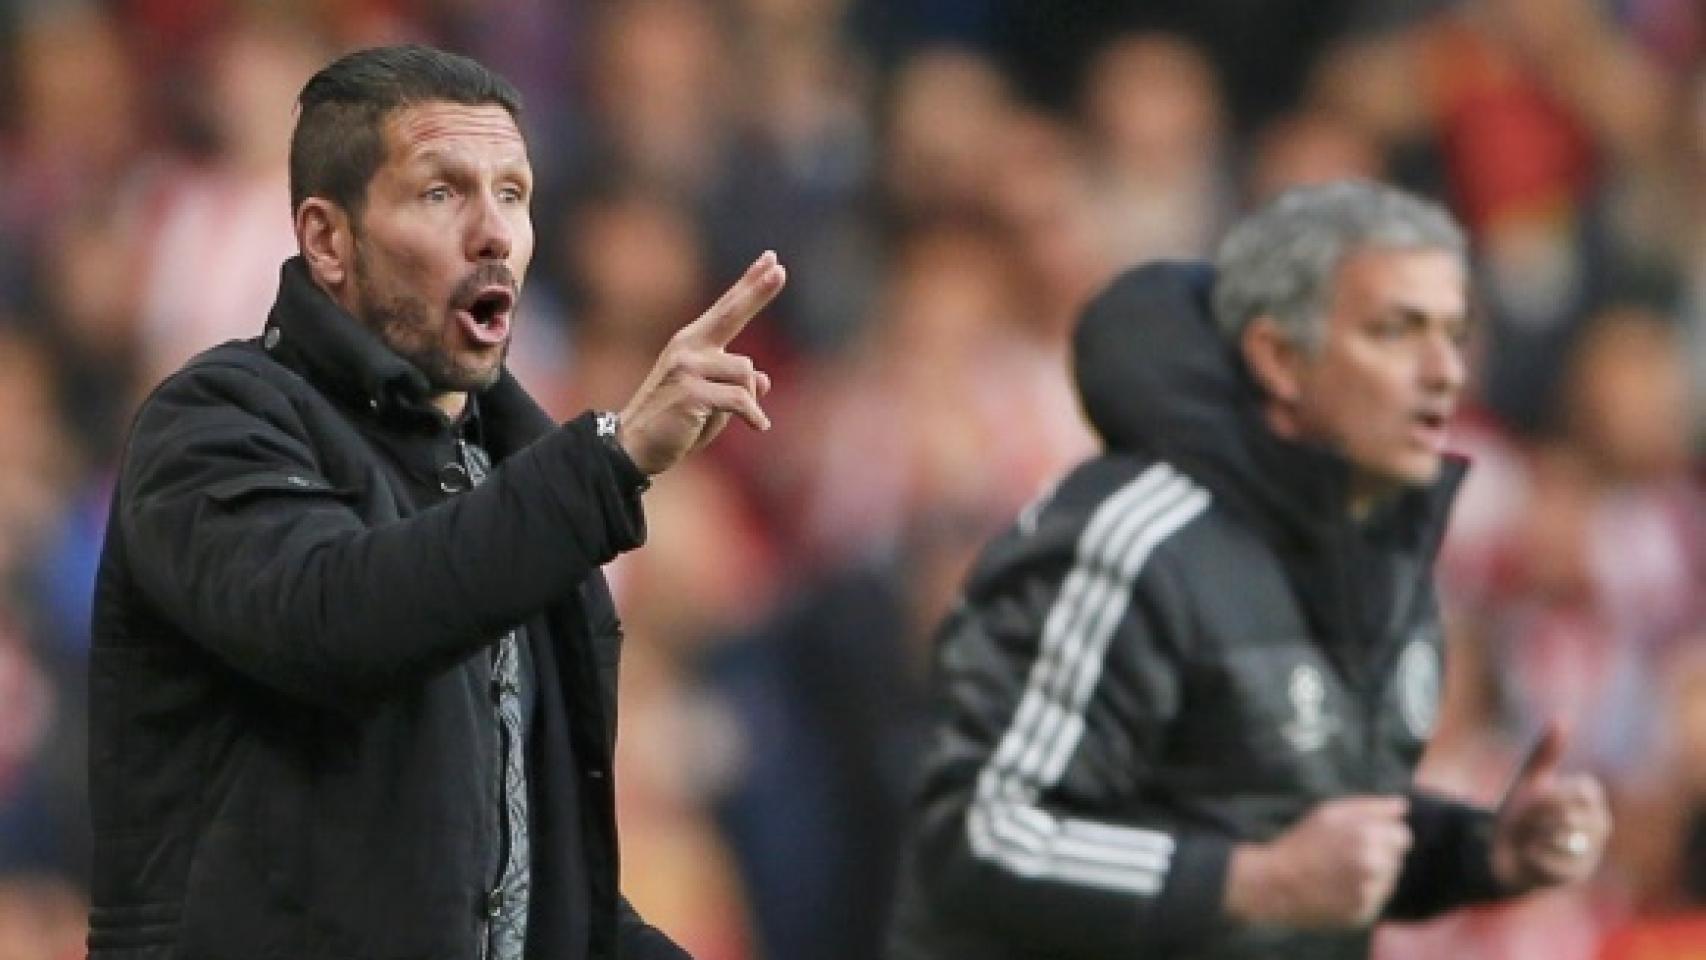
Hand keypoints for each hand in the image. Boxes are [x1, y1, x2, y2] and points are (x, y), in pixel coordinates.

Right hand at [616, 251, 786, 474]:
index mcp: (692, 344)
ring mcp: (687, 366)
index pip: (727, 308)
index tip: (771, 260)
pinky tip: (758, 426)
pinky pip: (740, 400)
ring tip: (737, 418)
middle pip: (731, 313)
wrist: (634, 446)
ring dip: (748, 400)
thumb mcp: (712, 403)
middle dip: (758, 291)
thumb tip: (763, 380)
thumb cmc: (675, 424)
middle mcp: (688, 347)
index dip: (749, 284)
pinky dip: (753, 416)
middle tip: (780, 269)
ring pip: (745, 373)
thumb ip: (735, 387)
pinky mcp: (690, 391)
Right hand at [1224, 796, 1411, 928]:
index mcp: (1367, 836)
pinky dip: (1362, 895)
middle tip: (1347, 856)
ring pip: (1389, 880)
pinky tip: (1338, 890)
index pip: (1403, 835)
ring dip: (1373, 875)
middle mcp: (1372, 865)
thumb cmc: (1301, 843)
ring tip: (1340, 874)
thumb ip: (1371, 806)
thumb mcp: (1329, 813)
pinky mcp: (1364, 914)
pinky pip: (1376, 900)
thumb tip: (1403, 806)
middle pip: (1397, 858)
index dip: (1385, 834)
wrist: (1275, 884)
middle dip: (1380, 854)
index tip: (1365, 837)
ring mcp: (1369, 892)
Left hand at [1490, 722, 1610, 893]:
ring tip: (1526, 837)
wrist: (1503, 851)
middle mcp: (1600, 824)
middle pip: (1571, 812)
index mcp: (1591, 798)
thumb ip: (1545, 753)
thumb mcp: (1530, 780)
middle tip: (1525, 821)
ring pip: (1563, 836)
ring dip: (1533, 834)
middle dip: (1538, 815)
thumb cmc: (1520, 813)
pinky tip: (1527, 854)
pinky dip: (1531, 854)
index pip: (1582, 789)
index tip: (1533, 797)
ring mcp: (1592, 850)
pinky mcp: (1577, 874)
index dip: (1550, 794)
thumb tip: (1561, 717)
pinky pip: (1553, 858)